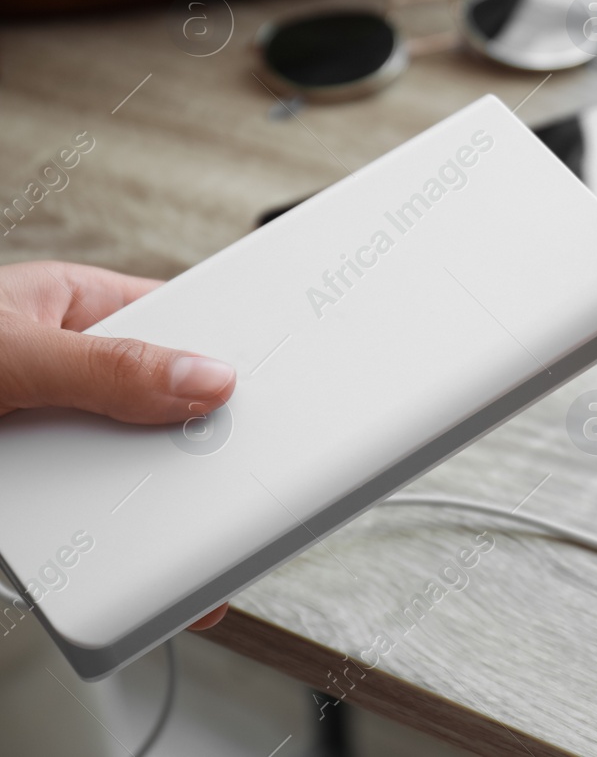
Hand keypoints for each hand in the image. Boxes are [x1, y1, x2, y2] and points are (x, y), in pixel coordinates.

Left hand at [0, 260, 234, 629]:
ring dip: (139, 517)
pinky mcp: (19, 506)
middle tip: (234, 490)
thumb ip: (104, 366)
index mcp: (67, 311)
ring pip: (122, 483)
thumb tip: (204, 378)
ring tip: (165, 541)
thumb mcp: (4, 358)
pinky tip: (112, 572)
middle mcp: (61, 376)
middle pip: (162, 415)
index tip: (282, 395)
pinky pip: (79, 533)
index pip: (178, 326)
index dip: (231, 359)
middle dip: (194, 460)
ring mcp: (39, 441)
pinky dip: (96, 558)